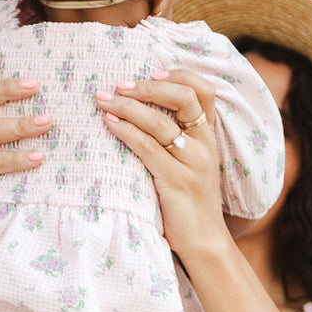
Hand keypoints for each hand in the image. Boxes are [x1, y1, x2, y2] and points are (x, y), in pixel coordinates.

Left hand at [94, 69, 227, 260]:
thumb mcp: (189, 164)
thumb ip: (176, 140)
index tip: (152, 70)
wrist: (204, 241)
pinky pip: (148, 148)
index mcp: (209, 136)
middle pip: (185, 97)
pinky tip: (109, 123)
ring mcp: (192, 162)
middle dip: (149, 86)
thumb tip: (140, 112)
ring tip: (102, 99)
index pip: (204, 90)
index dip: (179, 74)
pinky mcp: (176, 181)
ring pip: (160, 122)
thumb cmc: (189, 202)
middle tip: (119, 84)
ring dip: (128, 106)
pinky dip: (126, 131)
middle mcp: (204, 145)